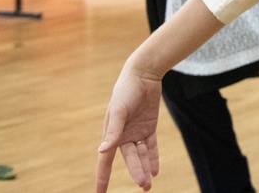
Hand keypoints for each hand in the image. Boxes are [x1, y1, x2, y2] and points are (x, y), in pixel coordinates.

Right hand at [95, 61, 162, 191]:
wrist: (143, 76)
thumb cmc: (126, 91)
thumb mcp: (119, 111)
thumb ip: (114, 131)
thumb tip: (103, 150)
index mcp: (110, 134)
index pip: (106, 160)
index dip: (103, 177)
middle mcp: (123, 136)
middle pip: (130, 159)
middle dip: (136, 172)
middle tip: (144, 186)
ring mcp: (136, 132)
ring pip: (141, 155)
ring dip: (145, 168)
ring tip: (149, 184)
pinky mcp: (149, 127)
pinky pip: (151, 146)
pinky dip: (153, 158)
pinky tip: (155, 170)